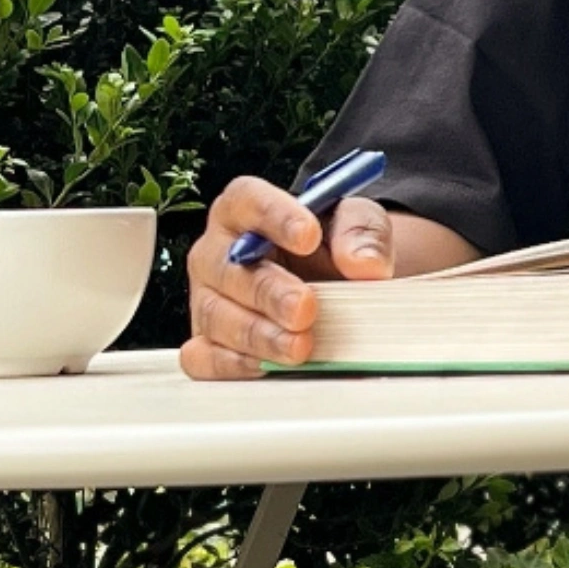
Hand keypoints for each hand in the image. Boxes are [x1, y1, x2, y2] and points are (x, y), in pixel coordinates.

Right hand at [181, 176, 394, 378]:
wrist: (334, 285)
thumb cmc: (331, 248)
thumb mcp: (357, 224)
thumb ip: (362, 232)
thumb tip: (364, 263)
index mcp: (245, 209)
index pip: (247, 200)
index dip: (275, 217)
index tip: (309, 236)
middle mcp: (217, 252)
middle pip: (228, 267)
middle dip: (268, 291)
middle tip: (305, 308)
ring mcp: (208, 298)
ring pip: (215, 316)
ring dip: (258, 335)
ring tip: (299, 347)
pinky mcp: (208, 342)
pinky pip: (204, 357)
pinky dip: (233, 365)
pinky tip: (269, 367)